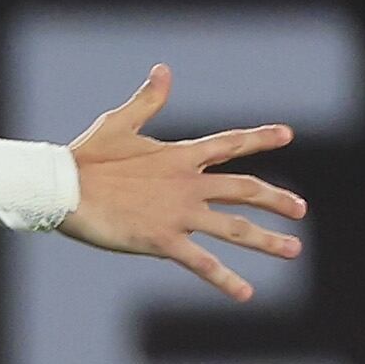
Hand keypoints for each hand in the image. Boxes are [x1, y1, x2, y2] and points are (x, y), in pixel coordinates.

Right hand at [55, 65, 305, 301]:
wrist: (64, 187)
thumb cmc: (86, 157)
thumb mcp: (119, 124)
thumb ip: (148, 101)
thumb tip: (163, 69)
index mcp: (180, 156)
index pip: (230, 144)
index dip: (260, 138)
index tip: (288, 134)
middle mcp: (189, 184)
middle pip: (245, 189)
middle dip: (277, 199)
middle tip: (300, 210)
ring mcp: (179, 213)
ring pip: (234, 227)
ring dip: (266, 239)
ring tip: (293, 250)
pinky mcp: (162, 239)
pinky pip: (201, 262)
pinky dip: (225, 278)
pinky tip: (246, 293)